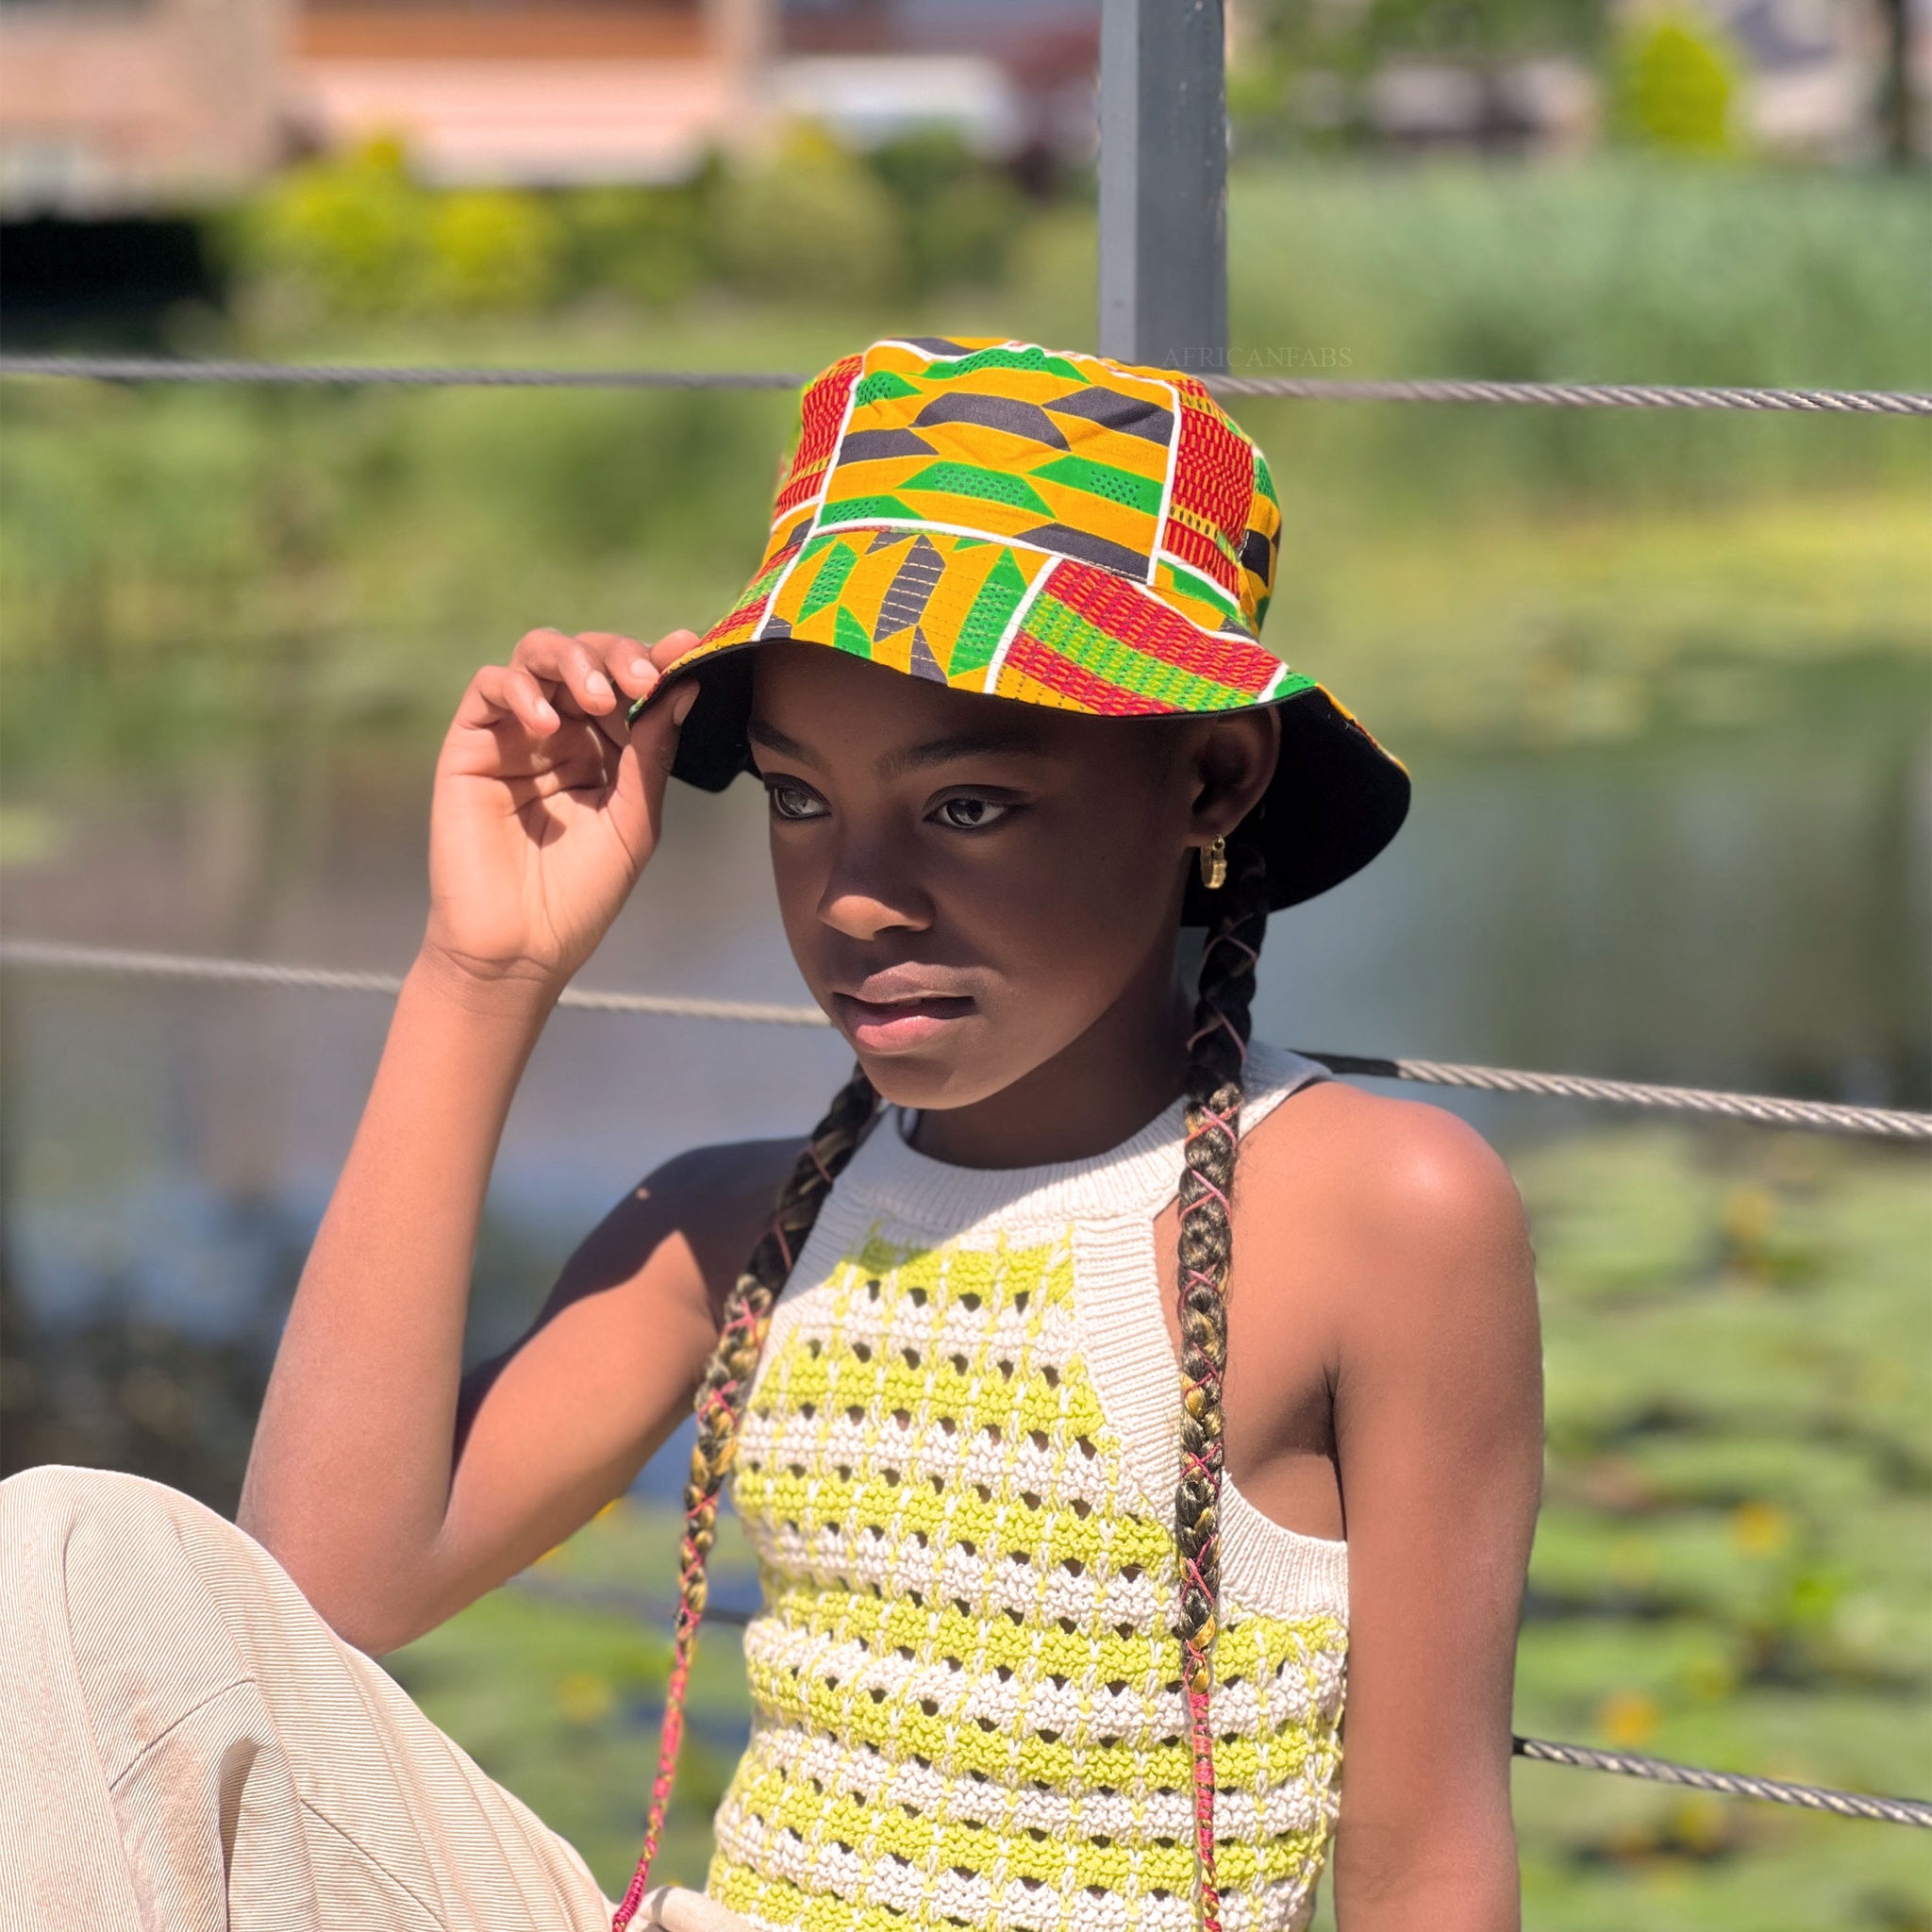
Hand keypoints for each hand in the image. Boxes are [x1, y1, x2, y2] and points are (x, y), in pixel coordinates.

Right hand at [421, 627, 698, 993]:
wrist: (520, 947)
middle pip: (587, 658)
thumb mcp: (634, 821)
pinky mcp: (471, 743)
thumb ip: (652, 754)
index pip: (630, 684)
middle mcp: (561, 732)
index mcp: (606, 749)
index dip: (656, 660)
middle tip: (642, 678)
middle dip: (619, 656)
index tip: (688, 646)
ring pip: (536, 656)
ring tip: (598, 696)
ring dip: (573, 662)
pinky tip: (545, 724)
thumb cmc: (581, 894)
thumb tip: (686, 685)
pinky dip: (518, 690)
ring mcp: (515, 734)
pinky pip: (488, 687)